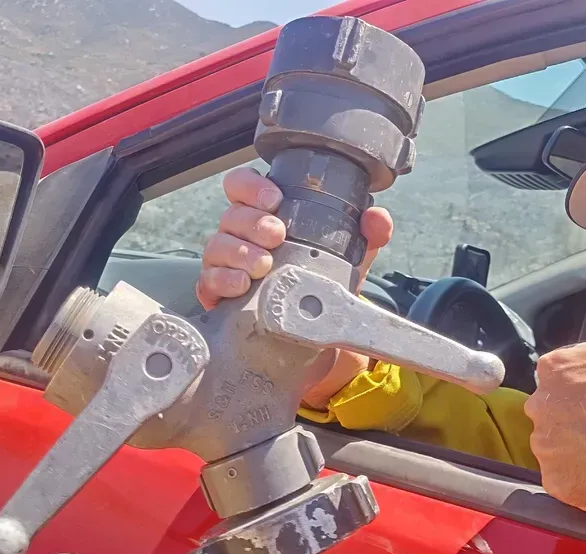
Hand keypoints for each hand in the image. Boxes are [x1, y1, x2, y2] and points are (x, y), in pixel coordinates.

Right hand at [196, 166, 393, 407]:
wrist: (313, 335)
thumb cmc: (320, 280)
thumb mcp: (348, 257)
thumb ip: (366, 235)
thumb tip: (378, 218)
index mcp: (265, 215)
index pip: (243, 186)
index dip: (251, 186)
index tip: (274, 199)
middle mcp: (241, 235)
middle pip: (231, 215)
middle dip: (252, 222)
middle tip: (277, 234)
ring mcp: (225, 264)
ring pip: (216, 246)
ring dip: (239, 252)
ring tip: (263, 265)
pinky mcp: (217, 295)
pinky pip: (208, 282)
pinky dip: (222, 281)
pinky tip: (242, 286)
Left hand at [524, 235, 585, 512]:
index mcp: (555, 366)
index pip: (559, 381)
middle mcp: (542, 404)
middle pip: (554, 414)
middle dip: (581, 420)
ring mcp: (549, 446)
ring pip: (558, 448)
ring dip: (582, 450)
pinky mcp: (559, 483)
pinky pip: (563, 483)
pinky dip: (583, 481)